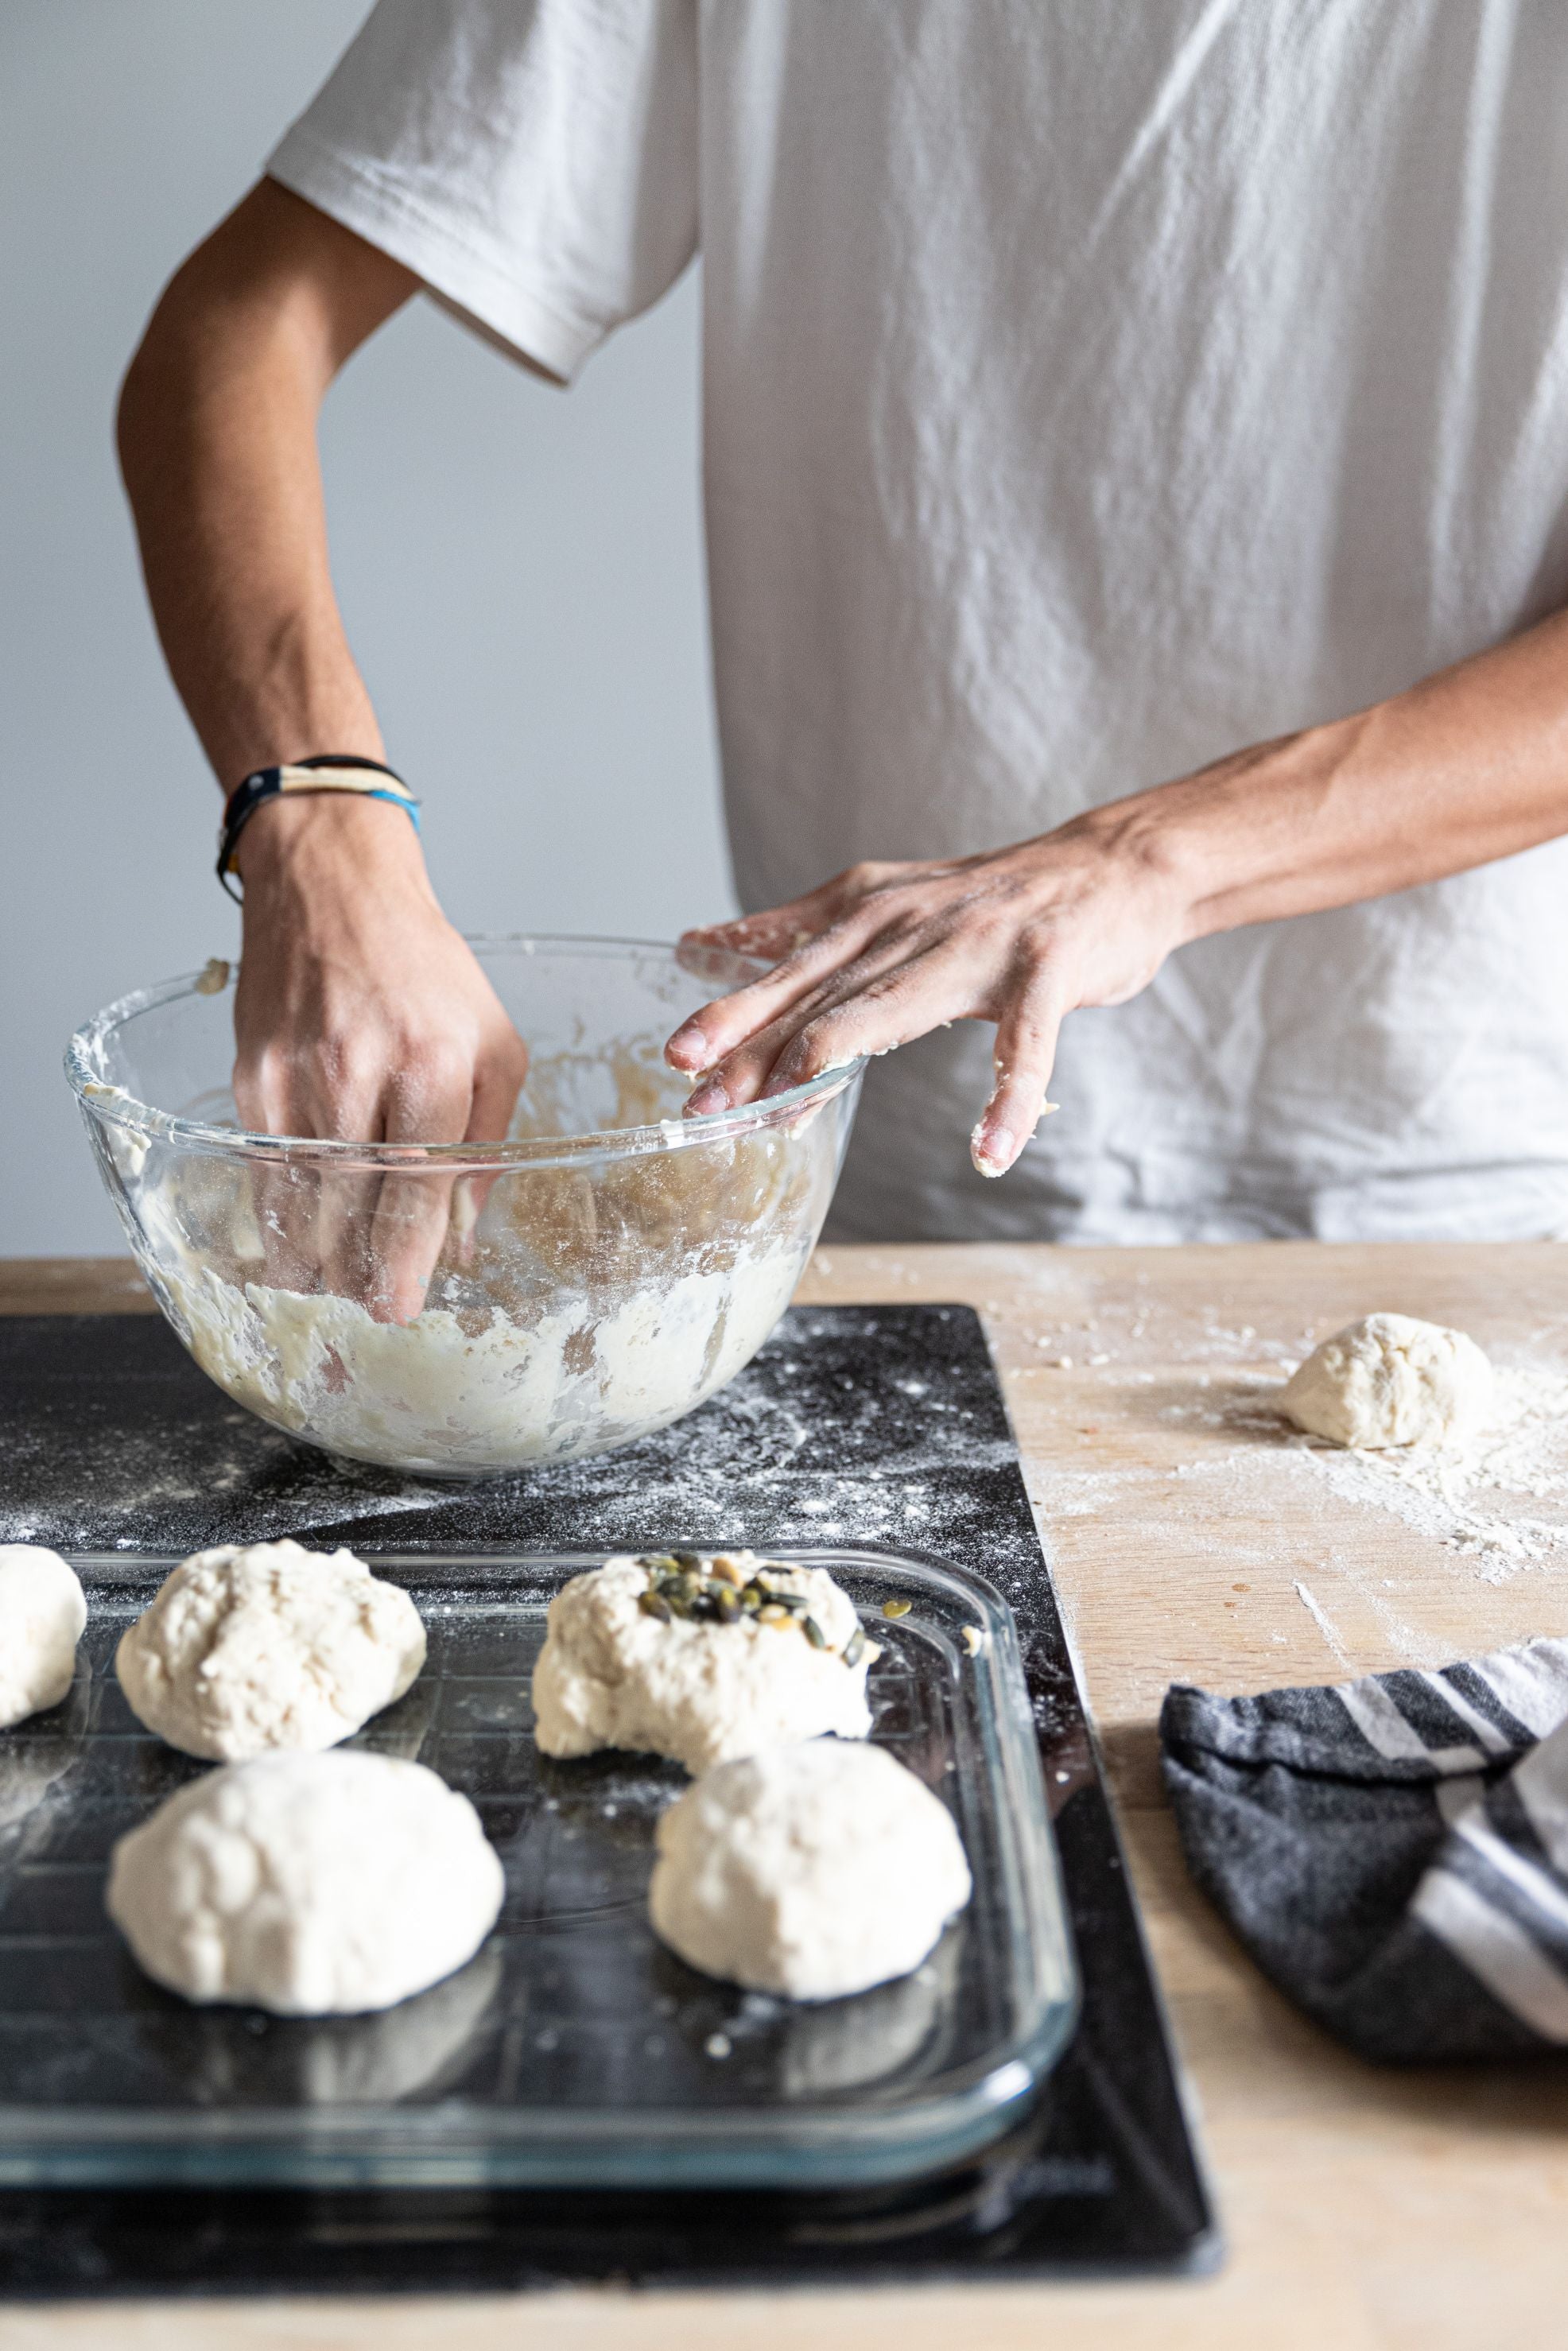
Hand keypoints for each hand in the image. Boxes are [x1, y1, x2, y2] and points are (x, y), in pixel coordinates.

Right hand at [231, 793, 527, 1319]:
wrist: (334, 891)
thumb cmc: (424, 970)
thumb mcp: (494, 1045)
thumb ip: (490, 1143)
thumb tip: (465, 1236)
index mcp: (431, 1066)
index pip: (417, 1188)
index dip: (404, 1260)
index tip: (398, 1307)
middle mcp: (357, 1073)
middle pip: (350, 1206)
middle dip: (357, 1271)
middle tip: (369, 1306)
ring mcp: (295, 1077)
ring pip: (299, 1197)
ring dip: (312, 1254)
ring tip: (330, 1286)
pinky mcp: (251, 1078)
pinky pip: (266, 1167)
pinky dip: (279, 1211)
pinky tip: (294, 1240)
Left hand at [665, 809, 1190, 1175]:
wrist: (1113, 866)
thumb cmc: (995, 899)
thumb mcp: (887, 898)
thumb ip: (800, 927)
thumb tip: (707, 941)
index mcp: (871, 910)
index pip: (789, 973)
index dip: (733, 1017)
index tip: (678, 1060)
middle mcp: (912, 924)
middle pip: (821, 991)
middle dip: (756, 1043)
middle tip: (701, 1092)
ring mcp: (979, 946)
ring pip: (895, 1005)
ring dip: (835, 1055)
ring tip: (787, 1106)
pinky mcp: (1046, 971)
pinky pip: (1026, 1044)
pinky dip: (1010, 1101)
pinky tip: (991, 1151)